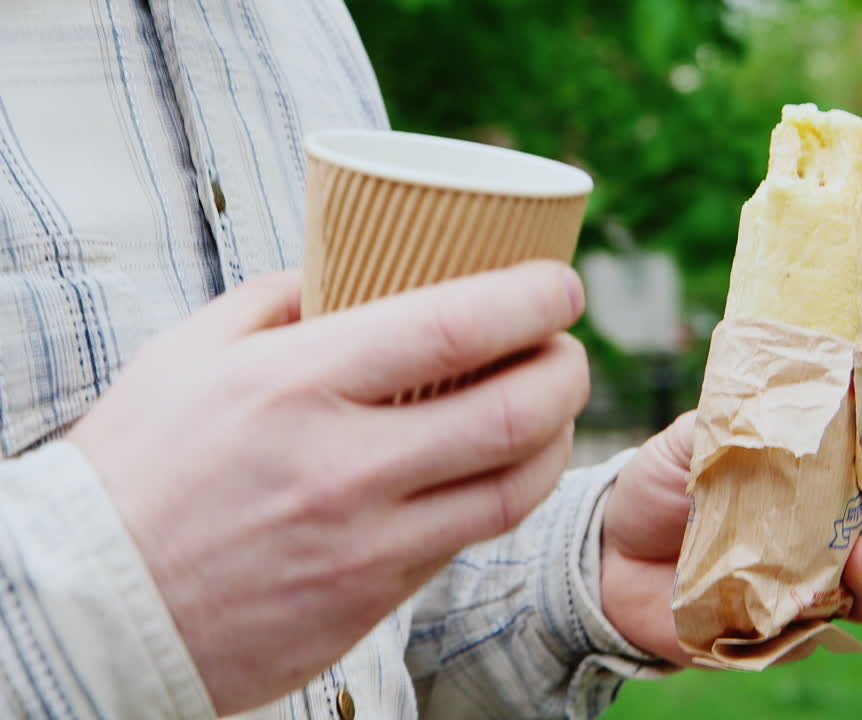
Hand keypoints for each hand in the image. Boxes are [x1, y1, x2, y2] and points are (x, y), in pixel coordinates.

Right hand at [69, 261, 588, 713]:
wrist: (88, 609)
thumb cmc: (133, 471)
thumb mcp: (186, 356)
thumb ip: (276, 301)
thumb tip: (346, 267)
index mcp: (296, 384)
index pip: (457, 326)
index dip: (534, 299)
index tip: (560, 284)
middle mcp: (344, 465)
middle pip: (514, 412)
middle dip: (569, 371)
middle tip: (568, 349)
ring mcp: (366, 543)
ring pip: (514, 489)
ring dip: (556, 441)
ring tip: (551, 411)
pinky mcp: (372, 601)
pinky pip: (466, 542)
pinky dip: (499, 498)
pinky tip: (495, 471)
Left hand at [600, 373, 861, 663]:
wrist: (609, 559)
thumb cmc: (658, 487)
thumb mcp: (688, 437)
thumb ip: (733, 413)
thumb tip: (776, 386)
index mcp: (815, 456)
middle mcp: (831, 513)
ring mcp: (819, 570)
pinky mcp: (798, 621)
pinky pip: (844, 618)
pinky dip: (858, 599)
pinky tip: (848, 578)